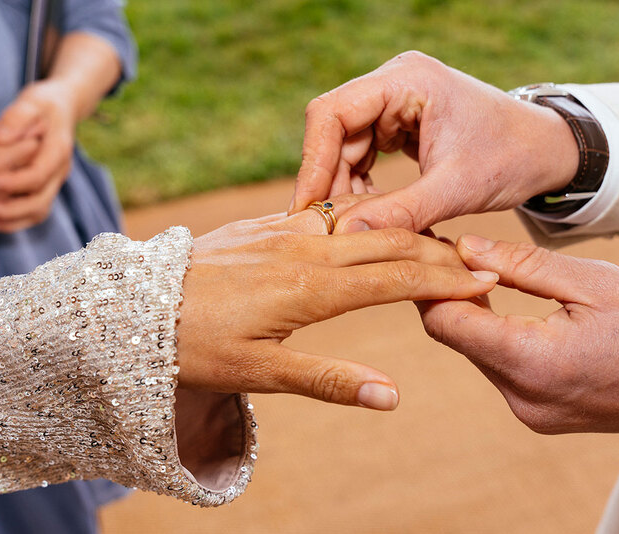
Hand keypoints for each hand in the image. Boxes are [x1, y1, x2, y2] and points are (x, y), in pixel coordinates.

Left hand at [0, 80, 77, 232]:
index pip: (38, 174)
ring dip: (10, 220)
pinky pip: (33, 213)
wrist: (62, 109)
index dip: (13, 182)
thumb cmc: (43, 103)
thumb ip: (17, 118)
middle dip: (9, 209)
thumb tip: (2, 139)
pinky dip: (13, 221)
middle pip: (40, 200)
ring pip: (38, 211)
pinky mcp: (46, 188)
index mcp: (58, 150)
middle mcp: (61, 171)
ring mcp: (55, 182)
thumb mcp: (31, 101)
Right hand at [0, 121, 38, 230]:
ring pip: (32, 189)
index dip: (36, 133)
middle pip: (37, 167)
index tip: (37, 126)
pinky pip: (20, 206)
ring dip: (33, 175)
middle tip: (36, 142)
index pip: (34, 144)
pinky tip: (17, 181)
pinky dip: (22, 193)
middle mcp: (4, 185)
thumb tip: (27, 123)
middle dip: (39, 154)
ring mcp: (0, 204)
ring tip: (26, 161)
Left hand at [176, 195, 499, 409]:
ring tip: (438, 241)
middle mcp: (302, 249)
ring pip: (362, 222)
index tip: (483, 280)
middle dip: (437, 251)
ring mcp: (282, 231)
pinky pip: (327, 213)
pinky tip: (374, 223)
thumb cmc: (194, 346)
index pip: (395, 279)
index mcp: (308, 288)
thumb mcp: (258, 374)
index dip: (443, 280)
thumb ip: (328, 380)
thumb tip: (391, 396)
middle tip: (477, 259)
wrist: (134, 307)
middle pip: (388, 243)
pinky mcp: (265, 224)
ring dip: (404, 231)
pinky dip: (363, 219)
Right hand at [289, 51, 578, 232]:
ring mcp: (394, 101)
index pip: (333, 112)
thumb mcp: (456, 189)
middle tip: (323, 228)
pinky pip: (361, 153)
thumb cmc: (513, 158)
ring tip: (348, 227)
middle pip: (333, 130)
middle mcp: (394, 83)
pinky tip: (366, 214)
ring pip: (343, 145)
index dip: (313, 161)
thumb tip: (345, 238)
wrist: (548, 151)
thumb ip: (400, 213)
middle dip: (328, 180)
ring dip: (343, 187)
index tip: (308, 207)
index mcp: (407, 80)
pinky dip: (360, 185)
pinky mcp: (397, 122)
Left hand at [419, 234, 618, 432]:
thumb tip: (462, 247)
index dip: (432, 280)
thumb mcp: (592, 280)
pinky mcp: (540, 415)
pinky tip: (500, 304)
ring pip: (475, 352)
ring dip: (472, 313)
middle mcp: (522, 398)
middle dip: (448, 292)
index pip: (446, 321)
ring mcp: (530, 413)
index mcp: (532, 362)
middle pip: (456, 337)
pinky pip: (499, 368)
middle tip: (449, 248)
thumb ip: (519, 265)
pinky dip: (494, 336)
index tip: (433, 246)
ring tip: (474, 269)